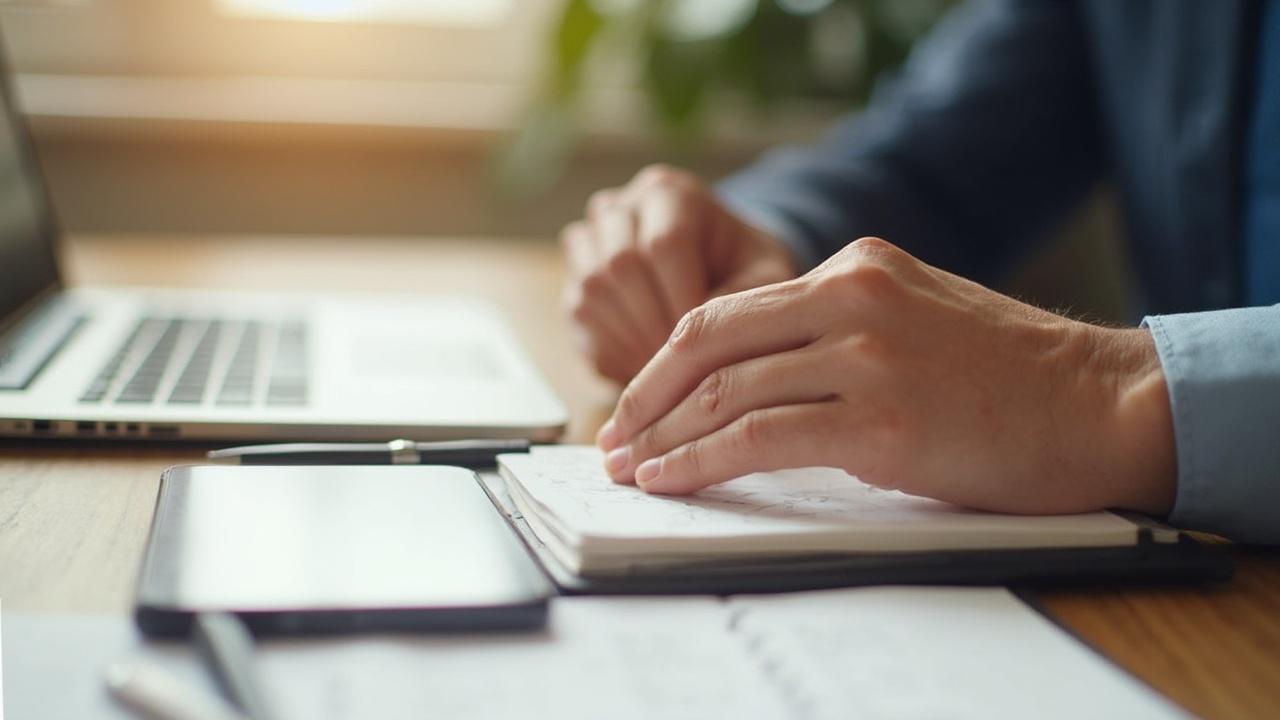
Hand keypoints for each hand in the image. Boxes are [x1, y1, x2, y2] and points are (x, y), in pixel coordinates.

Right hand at [560, 164, 798, 383]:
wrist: (718, 270)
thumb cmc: (746, 269)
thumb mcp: (766, 275)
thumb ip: (744, 298)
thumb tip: (698, 338)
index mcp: (668, 192)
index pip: (664, 243)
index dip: (683, 299)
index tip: (709, 341)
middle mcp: (618, 209)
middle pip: (619, 266)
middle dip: (654, 325)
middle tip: (686, 367)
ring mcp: (588, 246)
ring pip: (591, 293)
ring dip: (630, 342)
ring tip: (668, 375)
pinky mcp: (574, 284)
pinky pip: (579, 321)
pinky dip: (612, 354)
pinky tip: (645, 373)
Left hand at [596, 237, 1176, 515]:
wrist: (1102, 404)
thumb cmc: (1011, 376)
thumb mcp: (915, 316)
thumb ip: (839, 328)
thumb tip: (754, 380)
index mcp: (857, 265)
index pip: (728, 309)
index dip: (666, 360)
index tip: (636, 398)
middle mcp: (854, 298)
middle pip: (709, 342)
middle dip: (645, 395)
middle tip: (614, 437)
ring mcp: (868, 357)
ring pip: (726, 393)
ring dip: (664, 437)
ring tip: (632, 469)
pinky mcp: (882, 423)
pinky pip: (760, 440)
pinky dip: (702, 462)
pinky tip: (673, 479)